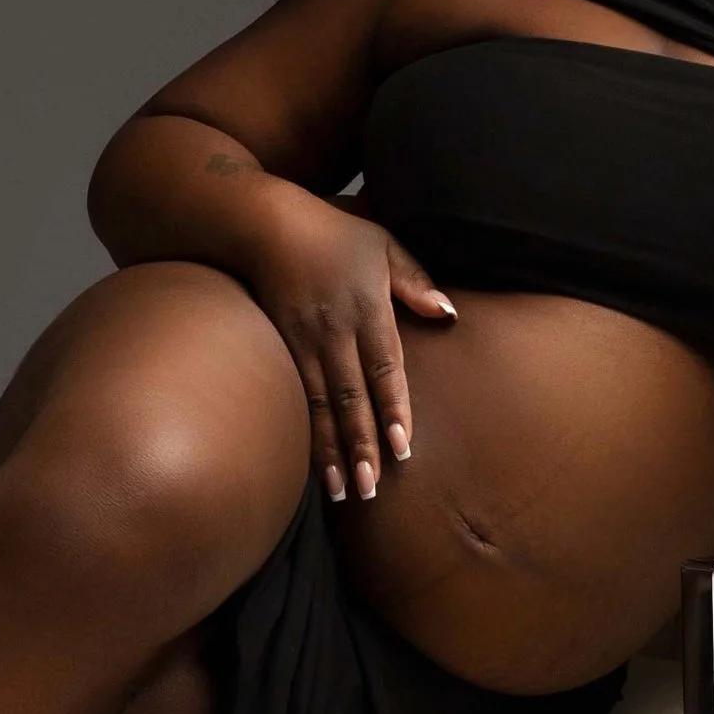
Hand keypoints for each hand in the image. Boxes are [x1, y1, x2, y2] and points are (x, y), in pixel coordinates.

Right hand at [238, 184, 456, 503]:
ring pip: (321, 405)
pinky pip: (297, 397)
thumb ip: (415, 282)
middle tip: (371, 488)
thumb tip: (448, 314)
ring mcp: (304, 341)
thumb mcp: (383, 245)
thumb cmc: (333, 232)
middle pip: (352, 397)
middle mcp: (335, 331)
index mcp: (367, 308)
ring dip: (333, 450)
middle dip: (362, 445)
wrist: (264, 224)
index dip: (393, 409)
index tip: (402, 448)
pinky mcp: (281, 346)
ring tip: (344, 490)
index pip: (385, 369)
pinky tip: (315, 462)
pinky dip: (307, 432)